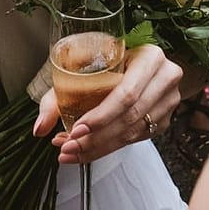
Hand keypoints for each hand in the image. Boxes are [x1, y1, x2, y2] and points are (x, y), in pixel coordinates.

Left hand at [34, 43, 183, 164]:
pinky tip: (88, 150)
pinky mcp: (165, 119)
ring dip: (100, 147)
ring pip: (133, 133)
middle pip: (129, 117)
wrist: (142, 64)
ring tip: (73, 152)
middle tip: (69, 148)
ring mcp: (169, 101)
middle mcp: (165, 78)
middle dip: (96, 138)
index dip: (101, 116)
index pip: (126, 94)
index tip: (77, 130)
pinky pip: (136, 139)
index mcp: (149, 57)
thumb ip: (58, 97)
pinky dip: (110, 147)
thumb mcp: (84, 66)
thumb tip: (39, 128)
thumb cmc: (110, 60)